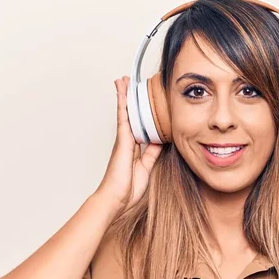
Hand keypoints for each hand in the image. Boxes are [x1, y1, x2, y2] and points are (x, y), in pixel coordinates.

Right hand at [94, 76, 162, 216]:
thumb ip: (153, 154)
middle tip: (131, 83)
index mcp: (136, 149)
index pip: (143, 127)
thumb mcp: (147, 168)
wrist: (117, 198)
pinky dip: (123, 101)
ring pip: (126, 112)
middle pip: (132, 116)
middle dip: (132, 100)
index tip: (147, 103)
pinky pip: (123, 115)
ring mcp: (124, 139)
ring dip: (125, 95)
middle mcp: (128, 141)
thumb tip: (162, 141)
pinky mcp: (122, 138)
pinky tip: (122, 89)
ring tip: (124, 80)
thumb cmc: (129, 189)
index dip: (145, 114)